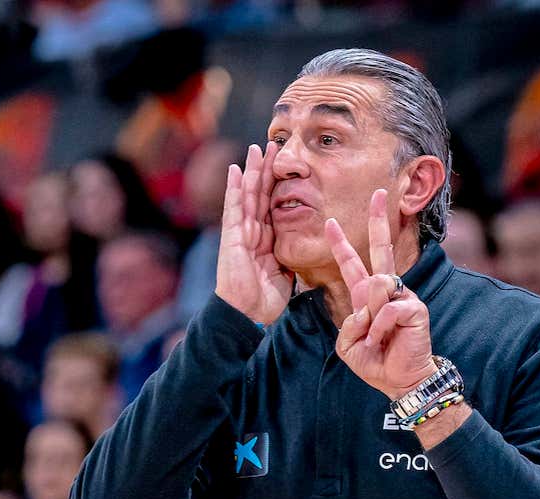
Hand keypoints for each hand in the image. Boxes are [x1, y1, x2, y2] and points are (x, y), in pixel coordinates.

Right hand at [214, 143, 294, 323]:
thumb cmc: (265, 299)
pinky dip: (234, 188)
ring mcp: (241, 232)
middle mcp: (252, 231)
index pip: (272, 205)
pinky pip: (234, 208)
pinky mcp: (232, 236)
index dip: (277, 185)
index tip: (285, 165)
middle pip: (260, 194)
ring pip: (248, 194)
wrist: (247, 313)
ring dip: (251, 171)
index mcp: (266, 239)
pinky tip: (235, 169)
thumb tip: (307, 248)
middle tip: (271, 145)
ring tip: (255, 148)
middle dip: (265, 170)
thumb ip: (291, 256)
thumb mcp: (286, 272)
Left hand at [326, 189, 436, 399]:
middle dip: (378, 220)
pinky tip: (384, 340)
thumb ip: (349, 322)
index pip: (351, 264)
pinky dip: (380, 329)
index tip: (328, 222)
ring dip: (369, 318)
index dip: (339, 244)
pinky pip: (387, 310)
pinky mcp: (415, 308)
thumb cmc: (375, 360)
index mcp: (366, 295)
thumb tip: (368, 305)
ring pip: (377, 285)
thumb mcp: (348, 343)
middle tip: (378, 192)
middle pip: (381, 248)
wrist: (400, 379)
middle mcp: (387, 289)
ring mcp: (403, 296)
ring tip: (374, 339)